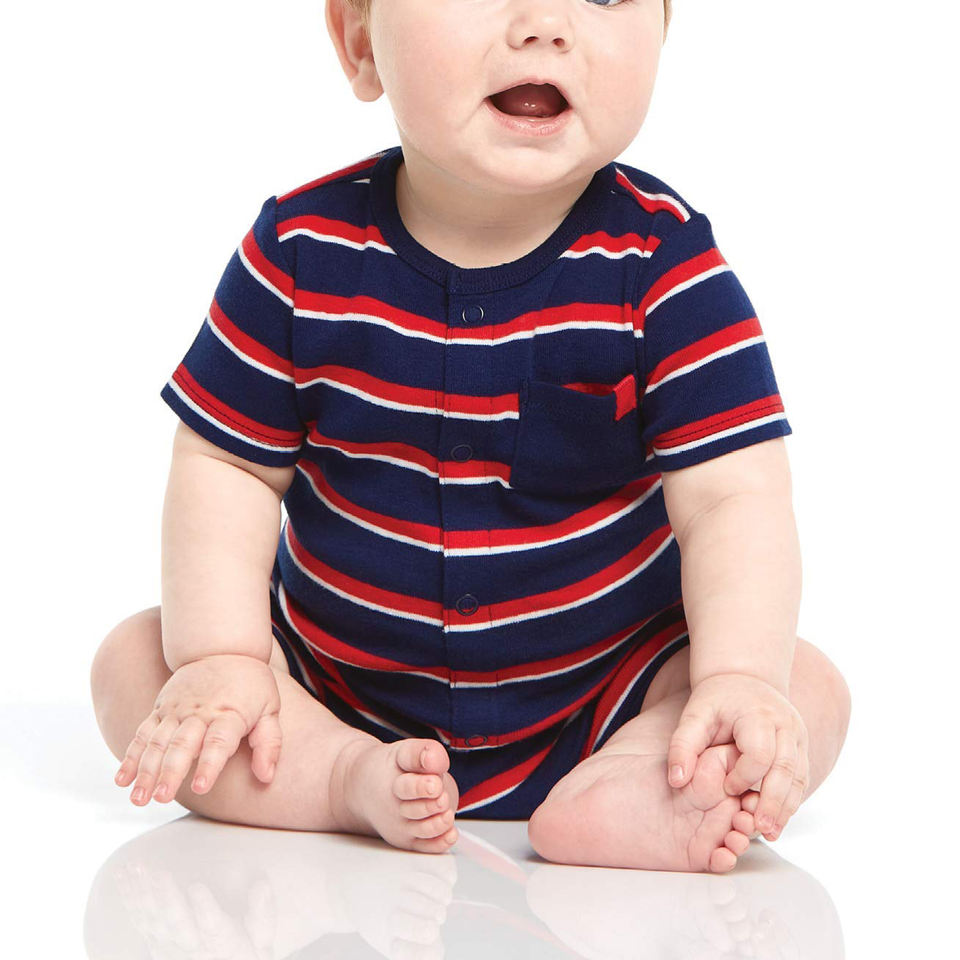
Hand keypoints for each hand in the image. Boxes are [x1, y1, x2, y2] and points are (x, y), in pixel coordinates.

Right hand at [115, 653, 282, 804]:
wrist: (222, 647)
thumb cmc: (251, 684)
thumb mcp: (270, 707)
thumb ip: (269, 743)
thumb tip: (266, 777)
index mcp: (228, 714)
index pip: (218, 742)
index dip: (209, 765)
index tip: (201, 788)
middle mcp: (199, 712)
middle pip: (182, 744)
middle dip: (170, 772)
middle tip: (163, 797)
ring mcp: (176, 710)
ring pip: (157, 742)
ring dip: (146, 771)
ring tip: (139, 798)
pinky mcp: (161, 709)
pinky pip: (143, 733)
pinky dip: (131, 756)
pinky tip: (122, 780)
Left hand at [666, 673, 808, 839]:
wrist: (743, 679)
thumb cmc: (715, 700)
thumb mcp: (693, 716)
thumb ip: (682, 746)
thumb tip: (676, 781)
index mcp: (758, 714)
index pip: (759, 753)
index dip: (744, 776)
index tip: (726, 789)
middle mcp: (785, 724)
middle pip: (786, 768)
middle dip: (774, 801)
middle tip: (760, 828)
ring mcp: (798, 736)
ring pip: (799, 776)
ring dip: (787, 807)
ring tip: (771, 832)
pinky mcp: (801, 748)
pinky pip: (801, 777)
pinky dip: (791, 800)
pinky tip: (777, 820)